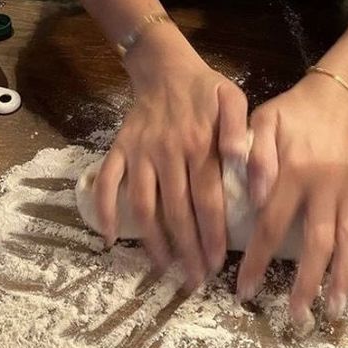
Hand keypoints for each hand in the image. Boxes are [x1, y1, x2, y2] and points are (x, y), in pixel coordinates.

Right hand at [93, 25, 247, 288]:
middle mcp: (167, 153)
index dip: (211, 235)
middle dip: (187, 250)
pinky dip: (106, 210)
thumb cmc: (204, 88)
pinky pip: (108, 182)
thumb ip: (239, 128)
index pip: (206, 199)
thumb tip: (241, 160)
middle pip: (177, 211)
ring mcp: (140, 153)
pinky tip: (110, 238)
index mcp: (198, 144)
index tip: (216, 264)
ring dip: (153, 241)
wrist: (164, 66)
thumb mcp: (232, 97)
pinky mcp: (119, 149)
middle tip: (194, 280)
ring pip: (144, 205)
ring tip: (164, 269)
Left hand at [236, 72, 347, 331]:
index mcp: (294, 173)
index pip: (271, 226)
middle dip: (306, 284)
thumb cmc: (292, 111)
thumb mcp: (263, 119)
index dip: (256, 261)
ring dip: (344, 277)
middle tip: (296, 317)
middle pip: (317, 244)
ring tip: (335, 308)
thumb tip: (253, 196)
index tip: (244, 291)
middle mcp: (324, 187)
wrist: (336, 93)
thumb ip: (256, 154)